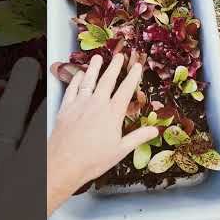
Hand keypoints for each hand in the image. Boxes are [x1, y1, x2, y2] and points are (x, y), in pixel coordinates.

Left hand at [0, 58, 45, 219]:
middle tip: (31, 67)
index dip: (52, 111)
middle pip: (28, 120)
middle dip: (28, 91)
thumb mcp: (36, 215)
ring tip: (16, 75)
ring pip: (0, 121)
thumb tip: (56, 165)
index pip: (48, 136)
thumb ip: (48, 189)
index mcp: (36, 184)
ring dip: (9, 95)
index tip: (55, 95)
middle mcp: (12, 169)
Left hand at [47, 54, 158, 215]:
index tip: (137, 66)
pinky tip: (79, 75)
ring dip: (94, 68)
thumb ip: (138, 137)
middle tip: (119, 56)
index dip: (132, 76)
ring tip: (98, 58)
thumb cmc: (93, 160)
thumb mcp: (121, 150)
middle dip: (114, 66)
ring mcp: (80, 104)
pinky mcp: (65, 108)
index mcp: (112, 113)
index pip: (125, 90)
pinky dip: (76, 80)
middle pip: (107, 80)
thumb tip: (155, 130)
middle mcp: (97, 104)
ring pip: (88, 81)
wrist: (64, 164)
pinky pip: (71, 89)